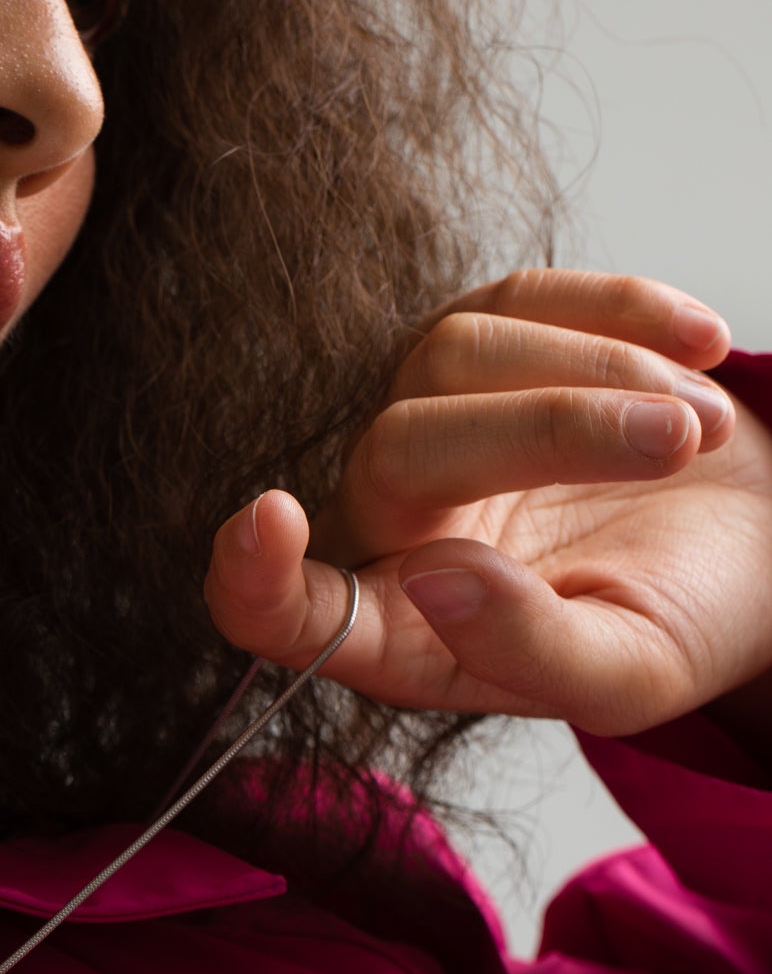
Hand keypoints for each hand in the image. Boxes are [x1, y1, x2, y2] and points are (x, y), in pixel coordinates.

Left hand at [203, 270, 771, 735]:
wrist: (755, 542)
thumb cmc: (678, 620)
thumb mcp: (626, 675)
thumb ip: (527, 651)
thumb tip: (436, 580)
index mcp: (399, 631)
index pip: (273, 612)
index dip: (250, 575)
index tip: (266, 517)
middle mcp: (390, 522)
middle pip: (399, 447)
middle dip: (550, 430)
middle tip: (679, 443)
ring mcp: (427, 421)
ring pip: (454, 355)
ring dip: (604, 377)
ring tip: (700, 428)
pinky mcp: (483, 341)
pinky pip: (517, 298)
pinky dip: (621, 312)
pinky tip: (700, 347)